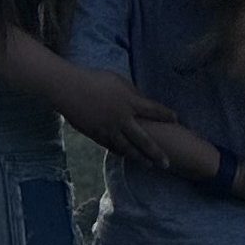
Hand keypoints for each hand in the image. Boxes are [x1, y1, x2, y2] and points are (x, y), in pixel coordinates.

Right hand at [58, 65, 178, 166]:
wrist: (68, 89)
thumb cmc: (93, 79)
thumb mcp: (118, 81)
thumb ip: (131, 92)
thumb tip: (142, 100)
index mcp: (129, 102)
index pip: (153, 110)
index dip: (166, 114)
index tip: (176, 119)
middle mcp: (122, 119)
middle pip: (144, 140)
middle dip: (157, 152)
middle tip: (167, 163)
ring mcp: (109, 129)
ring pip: (128, 148)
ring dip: (140, 158)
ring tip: (150, 165)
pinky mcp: (96, 134)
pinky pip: (111, 146)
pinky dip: (120, 152)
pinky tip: (126, 156)